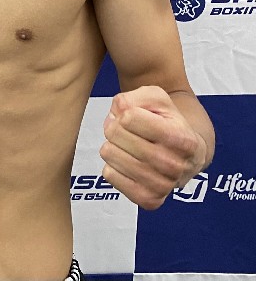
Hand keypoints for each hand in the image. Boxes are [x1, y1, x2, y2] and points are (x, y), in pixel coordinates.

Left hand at [100, 86, 206, 209]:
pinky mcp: (149, 200)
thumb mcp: (157, 99)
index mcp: (182, 138)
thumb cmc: (168, 122)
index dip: (124, 113)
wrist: (186, 154)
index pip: (129, 118)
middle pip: (117, 135)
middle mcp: (176, 165)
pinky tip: (126, 162)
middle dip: (114, 127)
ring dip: (111, 146)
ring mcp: (164, 185)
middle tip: (125, 131)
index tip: (133, 117)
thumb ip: (136, 96)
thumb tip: (119, 109)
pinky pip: (110, 176)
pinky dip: (111, 165)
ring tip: (126, 146)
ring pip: (111, 155)